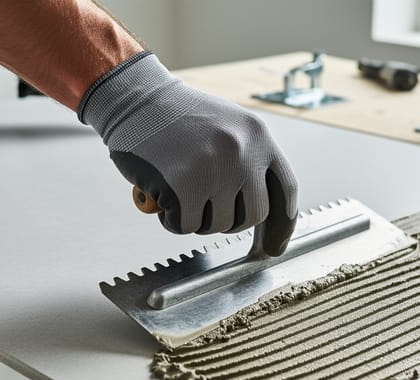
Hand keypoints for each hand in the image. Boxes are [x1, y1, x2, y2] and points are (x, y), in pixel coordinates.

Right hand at [79, 51, 297, 256]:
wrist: (134, 97)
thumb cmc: (176, 114)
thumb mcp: (227, 125)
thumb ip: (248, 158)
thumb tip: (260, 205)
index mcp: (258, 136)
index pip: (285, 189)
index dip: (281, 222)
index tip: (274, 243)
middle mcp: (243, 152)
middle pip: (253, 215)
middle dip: (230, 220)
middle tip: (206, 208)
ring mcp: (214, 169)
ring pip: (218, 224)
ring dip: (197, 219)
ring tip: (180, 192)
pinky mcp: (183, 186)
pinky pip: (184, 225)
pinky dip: (172, 220)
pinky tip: (162, 197)